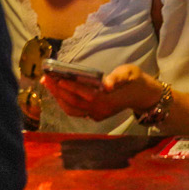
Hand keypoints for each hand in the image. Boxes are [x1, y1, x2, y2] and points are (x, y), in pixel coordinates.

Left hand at [43, 63, 161, 119]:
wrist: (142, 95)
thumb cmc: (135, 79)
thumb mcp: (130, 73)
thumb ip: (118, 78)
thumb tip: (106, 85)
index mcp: (108, 98)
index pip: (84, 93)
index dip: (70, 87)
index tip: (57, 78)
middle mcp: (100, 109)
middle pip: (74, 102)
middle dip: (58, 91)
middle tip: (46, 78)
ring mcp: (96, 115)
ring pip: (72, 109)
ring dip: (58, 98)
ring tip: (48, 84)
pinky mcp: (95, 116)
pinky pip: (75, 112)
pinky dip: (64, 104)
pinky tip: (58, 94)